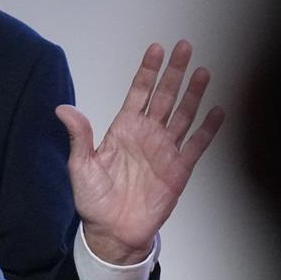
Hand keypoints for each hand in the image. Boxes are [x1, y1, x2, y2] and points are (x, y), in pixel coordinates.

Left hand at [56, 40, 223, 264]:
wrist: (112, 231)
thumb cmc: (95, 199)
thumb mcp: (81, 166)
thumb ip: (79, 136)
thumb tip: (63, 109)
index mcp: (124, 129)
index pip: (139, 92)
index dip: (148, 71)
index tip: (156, 49)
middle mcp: (147, 134)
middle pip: (165, 96)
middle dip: (174, 72)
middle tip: (184, 47)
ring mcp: (165, 150)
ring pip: (183, 115)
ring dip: (193, 94)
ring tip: (202, 72)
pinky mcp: (179, 169)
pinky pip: (196, 145)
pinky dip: (207, 128)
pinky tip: (217, 111)